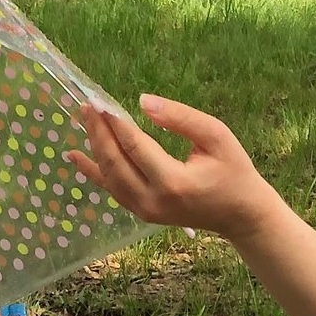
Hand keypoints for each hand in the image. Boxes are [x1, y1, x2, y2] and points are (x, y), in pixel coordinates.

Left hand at [70, 96, 285, 243]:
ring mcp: (145, 211)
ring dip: (93, 148)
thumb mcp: (216, 136)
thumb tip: (142, 101)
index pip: (135, 147)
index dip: (115, 123)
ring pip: (109, 178)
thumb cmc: (234, 171)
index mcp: (173, 181)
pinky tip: (75, 155)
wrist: (240, 214)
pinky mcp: (143, 213)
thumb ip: (180, 117)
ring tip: (83, 120)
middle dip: (98, 132)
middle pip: (115, 163)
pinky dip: (93, 172)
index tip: (100, 100)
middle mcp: (153, 200)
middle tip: (86, 105)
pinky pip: (112, 190)